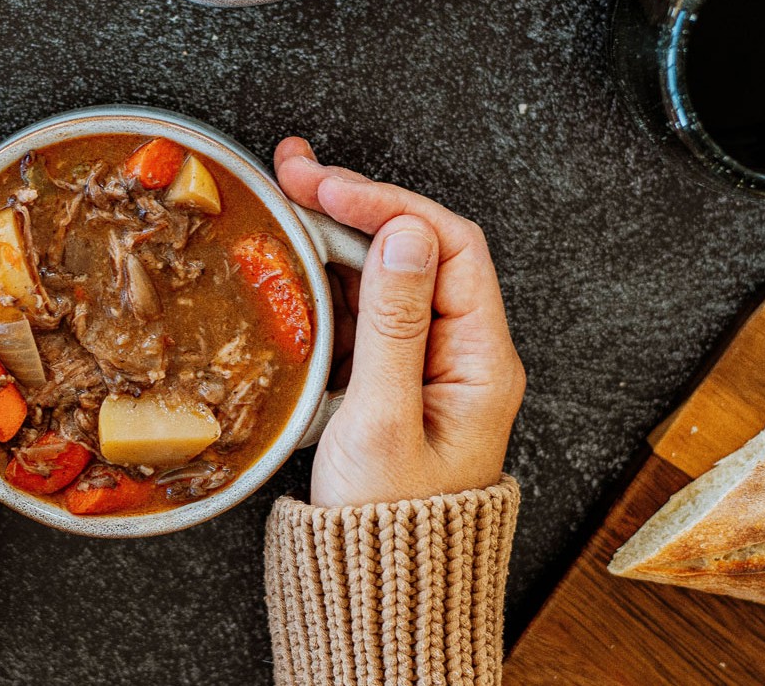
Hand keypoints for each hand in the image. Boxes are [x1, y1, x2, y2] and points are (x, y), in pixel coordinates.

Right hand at [275, 138, 524, 506]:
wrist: (374, 592)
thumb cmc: (384, 524)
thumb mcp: (383, 419)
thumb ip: (396, 324)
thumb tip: (404, 233)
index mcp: (482, 360)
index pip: (448, 246)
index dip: (388, 205)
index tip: (327, 188)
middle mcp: (461, 352)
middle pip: (416, 250)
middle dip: (355, 205)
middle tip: (291, 172)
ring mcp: (424, 364)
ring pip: (384, 276)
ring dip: (335, 235)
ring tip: (282, 198)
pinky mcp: (388, 380)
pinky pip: (362, 312)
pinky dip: (326, 281)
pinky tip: (291, 264)